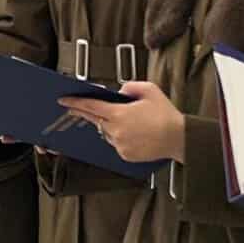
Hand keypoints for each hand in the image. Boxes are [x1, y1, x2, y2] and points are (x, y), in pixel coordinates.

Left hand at [61, 82, 184, 163]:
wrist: (179, 138)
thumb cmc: (166, 114)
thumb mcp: (149, 90)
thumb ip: (130, 87)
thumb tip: (119, 92)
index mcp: (119, 114)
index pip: (91, 106)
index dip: (75, 102)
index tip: (64, 100)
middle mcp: (115, 131)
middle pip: (95, 120)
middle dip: (86, 113)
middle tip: (75, 108)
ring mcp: (119, 145)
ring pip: (106, 133)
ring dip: (110, 125)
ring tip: (129, 121)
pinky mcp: (125, 155)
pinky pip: (116, 144)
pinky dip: (120, 137)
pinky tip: (135, 133)